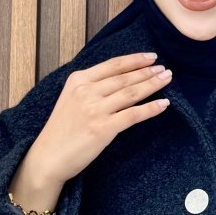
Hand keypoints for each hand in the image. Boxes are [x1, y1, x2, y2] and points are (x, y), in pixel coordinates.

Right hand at [32, 52, 173, 183]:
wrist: (48, 157)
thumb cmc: (61, 131)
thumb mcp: (71, 99)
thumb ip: (90, 87)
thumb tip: (119, 80)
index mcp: (78, 80)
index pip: (113, 65)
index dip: (135, 60)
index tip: (151, 57)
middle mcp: (86, 91)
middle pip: (125, 78)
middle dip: (147, 72)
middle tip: (164, 69)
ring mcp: (95, 109)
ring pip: (131, 92)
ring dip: (152, 84)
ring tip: (166, 79)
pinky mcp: (103, 128)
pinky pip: (133, 114)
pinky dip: (151, 108)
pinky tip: (163, 104)